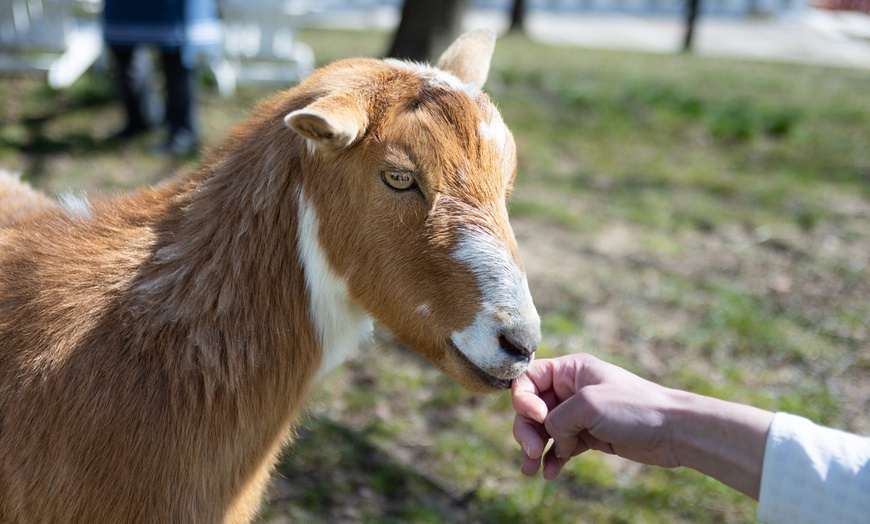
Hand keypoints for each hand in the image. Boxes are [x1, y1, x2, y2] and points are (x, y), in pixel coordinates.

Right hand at [511, 353, 772, 498]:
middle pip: (531, 407)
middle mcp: (571, 389)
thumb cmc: (634, 408)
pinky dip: (552, 459)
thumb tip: (549, 438)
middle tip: (532, 451)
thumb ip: (556, 419)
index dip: (523, 399)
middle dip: (526, 430)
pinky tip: (550, 473)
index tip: (538, 417)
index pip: (528, 379)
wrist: (674, 432)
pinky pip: (560, 446)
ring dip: (534, 449)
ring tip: (531, 470)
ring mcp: (580, 414)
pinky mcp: (589, 435)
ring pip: (543, 430)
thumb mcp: (587, 406)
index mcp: (570, 370)